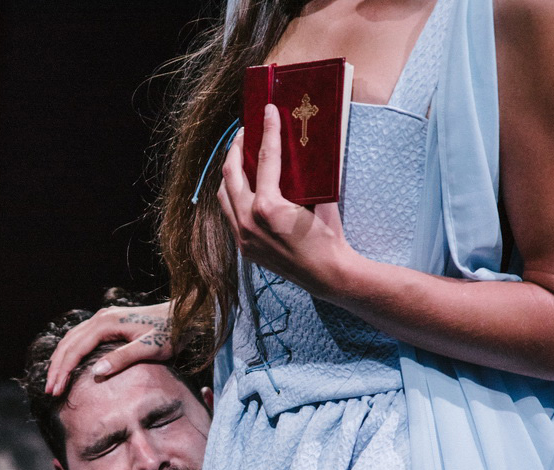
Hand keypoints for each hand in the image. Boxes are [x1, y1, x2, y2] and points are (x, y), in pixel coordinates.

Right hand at [44, 302, 175, 395]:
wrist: (186, 315)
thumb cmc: (171, 333)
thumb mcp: (150, 348)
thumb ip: (123, 358)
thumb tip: (95, 372)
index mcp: (107, 323)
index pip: (75, 349)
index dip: (63, 371)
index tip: (55, 391)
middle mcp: (101, 317)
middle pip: (68, 343)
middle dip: (56, 368)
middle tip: (49, 391)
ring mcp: (104, 318)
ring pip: (72, 338)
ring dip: (61, 360)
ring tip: (54, 381)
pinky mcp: (109, 322)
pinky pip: (82, 337)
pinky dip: (71, 351)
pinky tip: (69, 365)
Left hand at [217, 103, 351, 297]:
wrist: (327, 275)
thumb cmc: (329, 237)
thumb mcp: (321, 200)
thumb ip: (306, 176)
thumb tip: (302, 148)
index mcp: (267, 207)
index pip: (266, 159)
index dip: (268, 131)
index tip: (268, 111)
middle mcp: (247, 222)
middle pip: (231, 173)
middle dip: (237, 148)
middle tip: (246, 132)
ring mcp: (242, 237)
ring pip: (224, 195)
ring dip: (230, 173)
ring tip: (241, 158)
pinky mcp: (243, 247)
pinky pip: (230, 214)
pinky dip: (234, 196)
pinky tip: (244, 188)